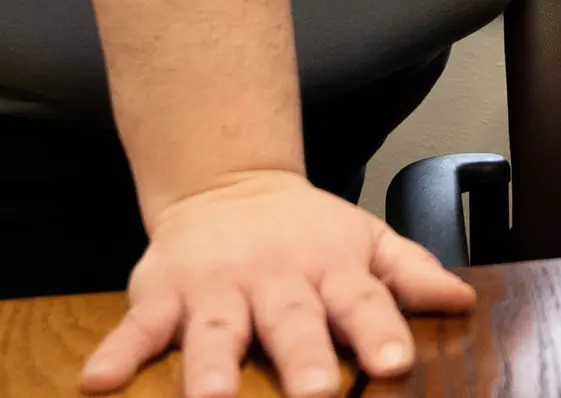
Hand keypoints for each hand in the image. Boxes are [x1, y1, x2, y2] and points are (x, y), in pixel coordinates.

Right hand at [79, 169, 476, 397]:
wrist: (226, 184)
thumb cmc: (306, 230)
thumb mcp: (364, 240)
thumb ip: (410, 273)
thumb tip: (464, 301)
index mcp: (327, 269)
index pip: (362, 301)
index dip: (380, 332)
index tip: (396, 362)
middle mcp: (273, 280)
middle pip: (290, 323)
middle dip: (302, 360)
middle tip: (314, 396)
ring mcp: (214, 289)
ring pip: (213, 333)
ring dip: (210, 371)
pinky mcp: (161, 296)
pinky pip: (136, 328)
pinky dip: (116, 353)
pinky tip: (96, 382)